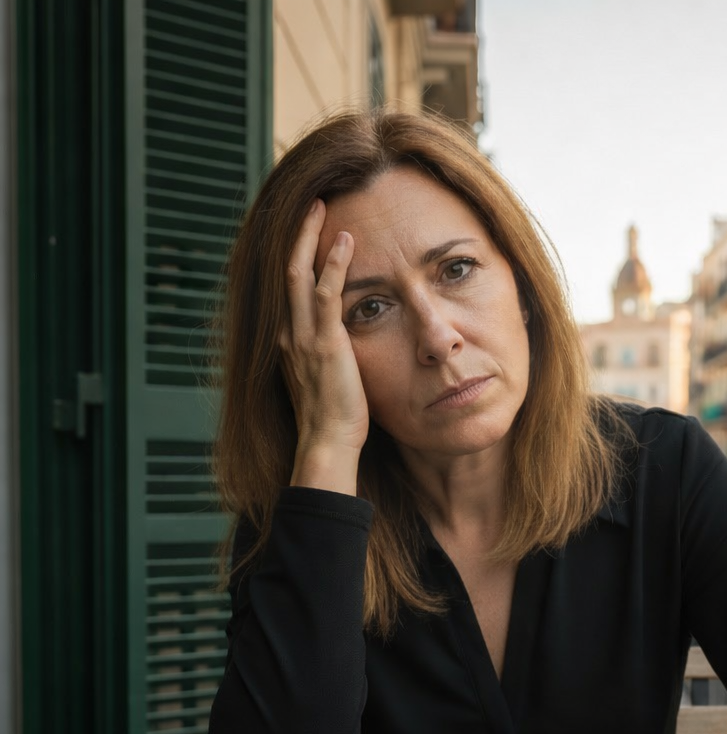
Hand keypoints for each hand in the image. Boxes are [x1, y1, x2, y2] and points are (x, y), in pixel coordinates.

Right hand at [281, 199, 369, 492]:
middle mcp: (289, 332)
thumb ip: (328, 355)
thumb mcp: (326, 378)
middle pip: (287, 270)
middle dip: (298, 234)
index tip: (309, 232)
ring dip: (310, 237)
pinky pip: (325, 293)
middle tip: (313, 204)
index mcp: (289, 340)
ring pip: (298, 273)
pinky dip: (333, 263)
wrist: (327, 442)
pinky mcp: (324, 342)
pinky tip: (345, 240)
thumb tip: (343, 345)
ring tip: (322, 207)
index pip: (290, 288)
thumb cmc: (333, 417)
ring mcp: (303, 336)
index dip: (297, 256)